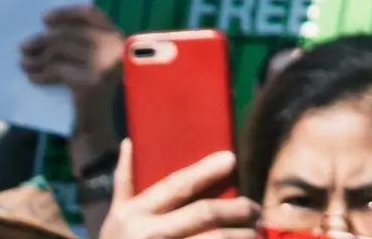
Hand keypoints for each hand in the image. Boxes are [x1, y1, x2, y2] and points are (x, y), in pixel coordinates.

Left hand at [19, 5, 124, 160]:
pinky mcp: (90, 83)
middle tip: (24, 46)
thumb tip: (50, 32)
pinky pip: (59, 70)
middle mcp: (117, 48)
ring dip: (39, 56)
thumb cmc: (100, 104)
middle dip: (45, 38)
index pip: (92, 14)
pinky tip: (33, 77)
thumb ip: (87, 49)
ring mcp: (105, 65)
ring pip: (63, 49)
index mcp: (121, 40)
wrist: (104, 142)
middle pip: (73, 32)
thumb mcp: (98, 69)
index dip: (67, 14)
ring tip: (24, 63)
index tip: (45, 18)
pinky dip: (42, 73)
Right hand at [101, 145, 257, 238]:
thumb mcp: (114, 216)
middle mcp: (149, 234)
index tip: (232, 158)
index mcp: (136, 213)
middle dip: (235, 210)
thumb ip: (124, 181)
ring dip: (238, 236)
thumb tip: (128, 142)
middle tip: (257, 208)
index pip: (177, 186)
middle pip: (203, 215)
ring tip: (256, 232)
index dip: (205, 172)